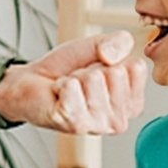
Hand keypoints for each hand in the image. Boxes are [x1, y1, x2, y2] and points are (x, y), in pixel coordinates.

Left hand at [0, 31, 146, 133]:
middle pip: (115, 72)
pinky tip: (58, 96)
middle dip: (92, 69)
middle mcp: (119, 120)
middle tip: (78, 81)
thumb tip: (111, 56)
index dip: (111, 60)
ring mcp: (97, 125)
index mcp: (132, 104)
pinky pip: (72, 87)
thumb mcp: (100, 46)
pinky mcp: (74, 125)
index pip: (136, 66)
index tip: (97, 71)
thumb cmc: (67, 69)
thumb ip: (120, 42)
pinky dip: (61, 84)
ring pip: (94, 78)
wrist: (31, 81)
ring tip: (68, 89)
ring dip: (75, 78)